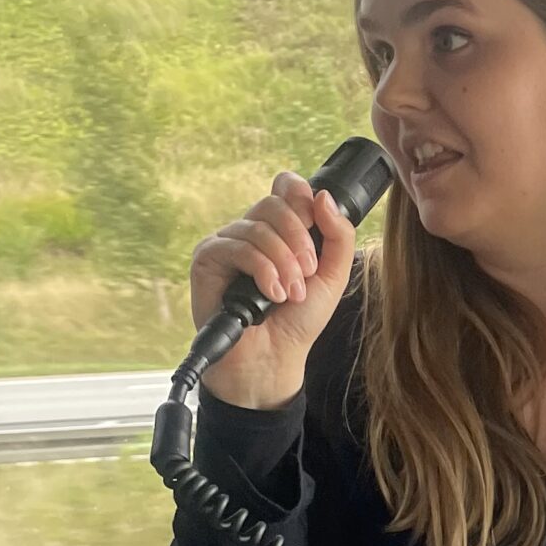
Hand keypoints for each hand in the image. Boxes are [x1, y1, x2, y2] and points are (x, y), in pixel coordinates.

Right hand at [191, 172, 359, 409]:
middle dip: (300, 240)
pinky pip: (237, 247)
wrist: (274, 358)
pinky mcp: (207, 259)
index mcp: (280, 229)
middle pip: (275, 203)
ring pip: (258, 227)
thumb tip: (323, 196)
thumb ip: (338, 235)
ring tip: (291, 294)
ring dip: (284, 262)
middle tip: (308, 273)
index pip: (286, 186)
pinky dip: (262, 270)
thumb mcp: (333, 276)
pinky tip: (272, 295)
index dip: (301, 196)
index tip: (316, 224)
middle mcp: (252, 230)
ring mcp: (228, 242)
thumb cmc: (298, 320)